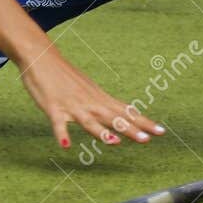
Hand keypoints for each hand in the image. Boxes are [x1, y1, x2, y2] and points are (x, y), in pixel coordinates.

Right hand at [18, 51, 164, 148]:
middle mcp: (89, 102)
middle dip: (130, 129)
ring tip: (115, 142)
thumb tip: (122, 114)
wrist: (41, 56)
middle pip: (112, 117)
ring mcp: (71, 105)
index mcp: (99, 99)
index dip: (143, 122)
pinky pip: (58, 123)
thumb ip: (103, 104)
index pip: (126, 112)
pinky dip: (62, 134)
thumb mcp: (89, 89)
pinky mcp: (53, 107)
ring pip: (89, 121)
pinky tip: (66, 146)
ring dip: (101, 132)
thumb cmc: (65, 76)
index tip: (162, 131)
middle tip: (147, 139)